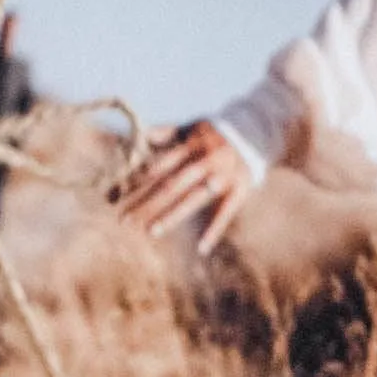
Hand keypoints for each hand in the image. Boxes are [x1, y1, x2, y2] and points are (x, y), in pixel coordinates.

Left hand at [110, 118, 254, 252]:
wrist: (258, 132)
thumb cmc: (216, 135)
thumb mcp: (194, 128)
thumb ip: (169, 133)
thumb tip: (144, 136)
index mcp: (192, 144)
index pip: (160, 166)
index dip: (138, 182)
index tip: (117, 197)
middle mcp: (206, 159)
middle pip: (171, 185)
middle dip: (146, 203)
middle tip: (124, 222)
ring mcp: (223, 175)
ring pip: (194, 198)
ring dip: (172, 216)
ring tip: (151, 232)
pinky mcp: (240, 189)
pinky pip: (227, 212)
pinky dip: (215, 230)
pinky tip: (201, 248)